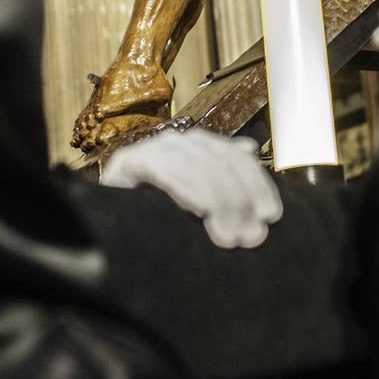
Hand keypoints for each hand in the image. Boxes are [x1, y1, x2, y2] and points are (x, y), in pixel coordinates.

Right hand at [101, 130, 281, 248]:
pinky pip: (163, 170)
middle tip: (250, 236)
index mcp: (197, 145)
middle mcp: (176, 142)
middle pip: (219, 161)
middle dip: (239, 200)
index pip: (235, 156)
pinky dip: (184, 188)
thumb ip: (221, 173)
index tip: (270, 214)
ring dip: (218, 202)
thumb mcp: (198, 196)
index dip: (256, 183)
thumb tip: (249, 149)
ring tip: (228, 236)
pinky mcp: (128, 163)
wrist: (108, 221)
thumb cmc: (159, 212)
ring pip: (196, 166)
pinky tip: (197, 210)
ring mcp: (151, 150)